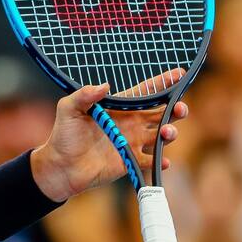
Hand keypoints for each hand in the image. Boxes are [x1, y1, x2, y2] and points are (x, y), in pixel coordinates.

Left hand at [31, 69, 188, 201]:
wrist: (61, 166)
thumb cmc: (64, 135)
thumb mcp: (68, 109)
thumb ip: (84, 95)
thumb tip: (104, 86)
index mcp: (118, 107)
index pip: (145, 92)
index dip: (162, 83)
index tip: (179, 75)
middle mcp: (129, 123)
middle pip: (161, 113)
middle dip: (175, 109)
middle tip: (180, 108)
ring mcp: (132, 142)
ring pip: (161, 135)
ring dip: (170, 133)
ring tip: (166, 133)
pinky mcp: (131, 162)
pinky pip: (151, 161)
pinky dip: (160, 161)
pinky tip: (162, 160)